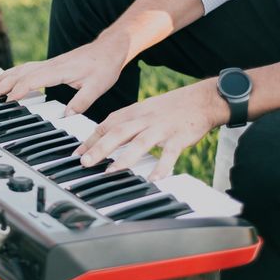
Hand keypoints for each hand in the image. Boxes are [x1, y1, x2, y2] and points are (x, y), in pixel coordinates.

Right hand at [0, 41, 124, 115]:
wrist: (109, 48)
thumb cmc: (104, 66)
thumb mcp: (98, 87)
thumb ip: (82, 102)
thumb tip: (66, 116)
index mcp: (60, 70)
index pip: (34, 80)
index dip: (20, 90)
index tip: (7, 101)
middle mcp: (50, 65)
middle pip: (20, 74)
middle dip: (2, 85)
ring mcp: (47, 64)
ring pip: (19, 70)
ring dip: (2, 78)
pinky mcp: (48, 65)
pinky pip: (24, 69)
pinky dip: (10, 74)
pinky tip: (3, 79)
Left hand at [74, 79, 227, 180]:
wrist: (202, 99)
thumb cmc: (169, 108)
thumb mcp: (143, 110)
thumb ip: (123, 123)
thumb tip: (100, 135)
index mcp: (134, 112)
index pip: (107, 125)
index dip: (90, 139)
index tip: (76, 154)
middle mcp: (145, 119)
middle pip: (118, 133)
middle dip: (99, 148)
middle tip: (84, 163)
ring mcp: (161, 129)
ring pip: (139, 143)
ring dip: (123, 158)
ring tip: (110, 171)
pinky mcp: (179, 138)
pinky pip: (169, 154)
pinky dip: (161, 167)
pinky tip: (154, 179)